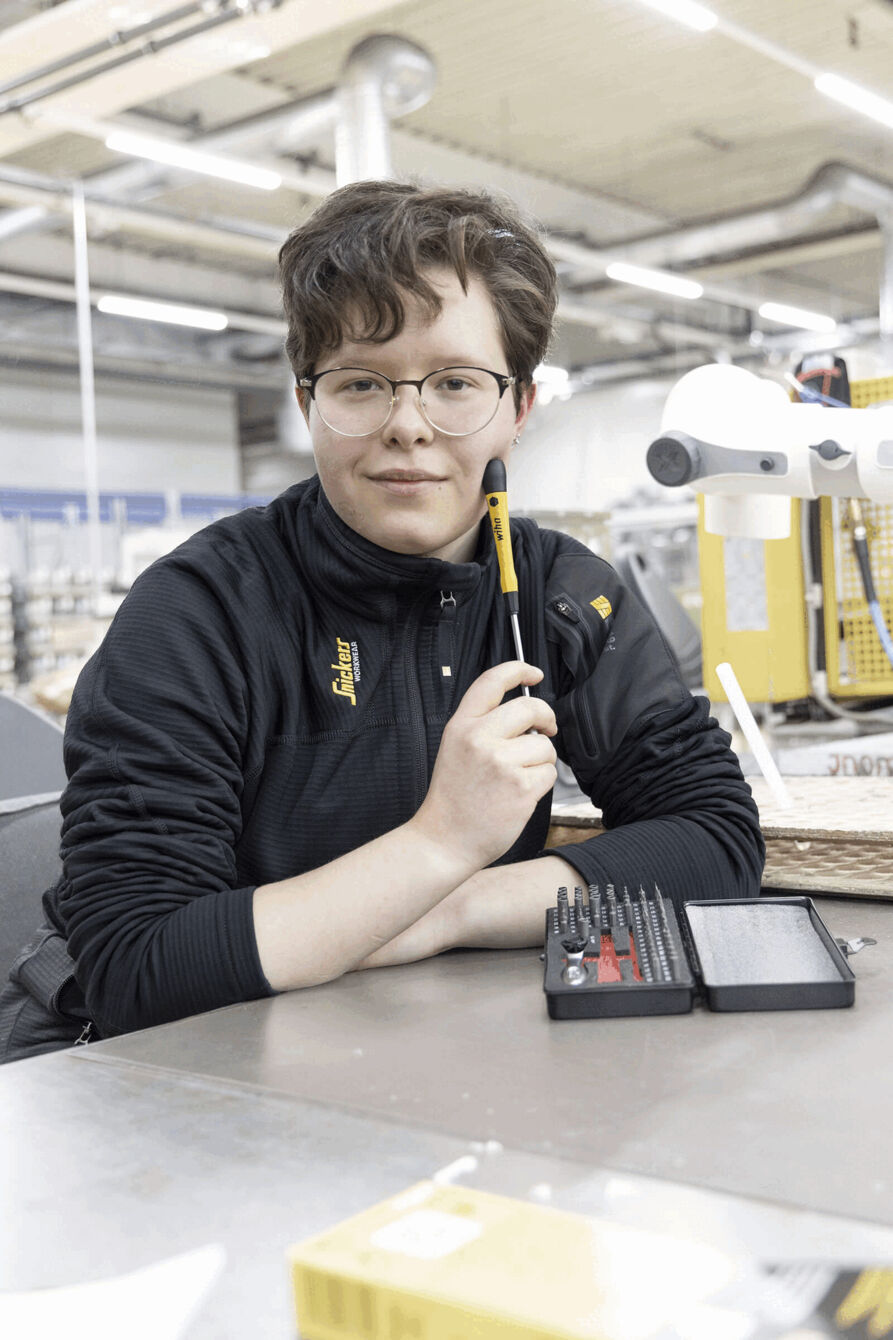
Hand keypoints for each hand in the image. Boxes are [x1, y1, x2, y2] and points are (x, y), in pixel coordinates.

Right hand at [412, 661, 557, 871]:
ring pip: (544, 746)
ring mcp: (501, 763)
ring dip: (541, 761)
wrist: (444, 841)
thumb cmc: (453, 798)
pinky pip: (549, 774)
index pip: (492, 682)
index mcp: (461, 726)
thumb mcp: (455, 749)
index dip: (518, 670)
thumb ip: (483, 726)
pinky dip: (541, 784)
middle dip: (547, 718)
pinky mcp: (520, 787)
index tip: (533, 673)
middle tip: (547, 730)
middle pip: (530, 708)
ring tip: (518, 778)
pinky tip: (519, 795)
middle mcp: (479, 738)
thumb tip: (528, 714)